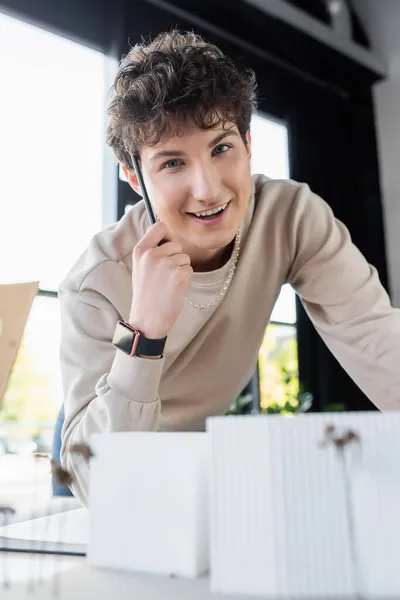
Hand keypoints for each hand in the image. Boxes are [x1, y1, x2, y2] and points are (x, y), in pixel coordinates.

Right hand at [128, 221, 192, 338]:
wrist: (148, 318)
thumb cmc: (146, 293)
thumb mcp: (140, 267)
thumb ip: (150, 249)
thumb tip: (164, 232)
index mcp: (140, 251)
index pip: (158, 227)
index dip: (167, 234)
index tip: (167, 243)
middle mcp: (152, 255)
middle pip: (176, 244)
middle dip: (176, 257)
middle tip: (164, 274)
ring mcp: (167, 264)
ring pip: (184, 257)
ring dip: (181, 269)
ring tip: (168, 283)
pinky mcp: (179, 275)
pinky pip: (189, 269)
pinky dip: (185, 279)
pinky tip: (174, 288)